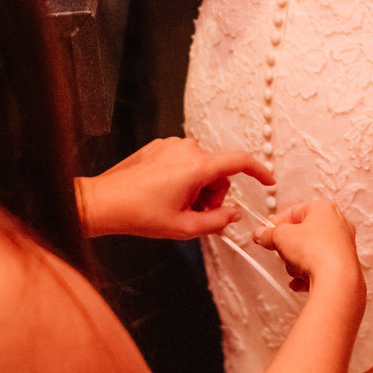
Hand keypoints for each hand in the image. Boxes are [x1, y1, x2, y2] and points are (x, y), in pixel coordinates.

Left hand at [77, 138, 273, 239]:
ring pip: (201, 166)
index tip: (267, 180)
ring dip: (196, 187)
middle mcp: (187, 148)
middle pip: (217, 171)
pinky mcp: (159, 146)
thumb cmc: (139, 213)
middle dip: (212, 194)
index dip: (258, 171)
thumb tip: (232, 214)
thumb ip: (217, 222)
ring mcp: (171, 144)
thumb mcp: (184, 227)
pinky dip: (182, 177)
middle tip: (193, 213)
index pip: (239, 161)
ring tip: (175, 205)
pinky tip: (163, 193)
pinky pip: (183, 160)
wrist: (105, 201)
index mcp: (197, 166)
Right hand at [253, 199, 362, 302]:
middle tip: (281, 251)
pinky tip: (301, 282)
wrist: (336, 280)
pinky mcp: (344, 265)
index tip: (267, 231)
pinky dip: (309, 275)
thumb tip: (262, 234)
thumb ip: (268, 234)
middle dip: (289, 245)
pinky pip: (320, 268)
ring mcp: (343, 245)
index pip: (294, 211)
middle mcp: (338, 224)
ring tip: (295, 268)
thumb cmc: (317, 251)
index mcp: (324, 209)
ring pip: (311, 252)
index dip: (277, 222)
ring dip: (298, 263)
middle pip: (303, 233)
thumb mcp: (281, 237)